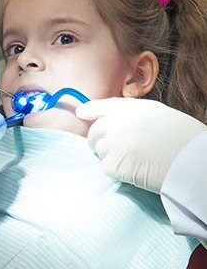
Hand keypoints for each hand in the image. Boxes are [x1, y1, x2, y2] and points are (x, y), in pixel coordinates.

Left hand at [76, 98, 206, 192]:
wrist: (194, 163)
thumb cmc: (182, 140)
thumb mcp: (158, 115)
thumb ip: (134, 115)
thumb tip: (113, 122)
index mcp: (132, 109)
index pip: (103, 106)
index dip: (90, 110)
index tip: (81, 113)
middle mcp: (119, 123)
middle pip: (95, 130)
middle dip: (96, 138)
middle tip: (105, 146)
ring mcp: (115, 143)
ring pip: (100, 149)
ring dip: (109, 154)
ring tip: (132, 159)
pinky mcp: (114, 164)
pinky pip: (106, 166)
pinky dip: (116, 170)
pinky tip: (134, 170)